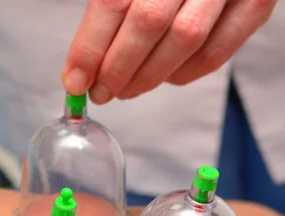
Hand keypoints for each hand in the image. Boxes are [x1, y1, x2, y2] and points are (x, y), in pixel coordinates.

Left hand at [62, 0, 276, 103]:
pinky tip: (163, 78)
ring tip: (124, 90)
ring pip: (185, 40)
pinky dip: (183, 74)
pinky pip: (217, 52)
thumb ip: (110, 10)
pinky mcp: (256, 3)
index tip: (75, 80)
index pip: (112, 2)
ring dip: (147, 77)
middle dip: (117, 68)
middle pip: (148, 22)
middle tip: (100, 92)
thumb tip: (80, 68)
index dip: (90, 48)